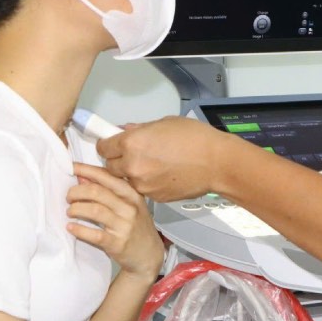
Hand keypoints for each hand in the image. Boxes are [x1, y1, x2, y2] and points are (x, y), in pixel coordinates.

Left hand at [67, 163, 163, 279]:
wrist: (149, 255)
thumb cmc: (136, 227)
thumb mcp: (127, 206)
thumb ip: (107, 191)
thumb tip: (83, 177)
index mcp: (132, 194)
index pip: (107, 176)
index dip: (87, 170)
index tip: (72, 167)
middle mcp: (130, 208)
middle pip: (97, 192)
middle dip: (77, 192)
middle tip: (68, 197)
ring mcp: (124, 225)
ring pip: (94, 210)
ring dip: (76, 209)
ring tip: (69, 211)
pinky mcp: (117, 243)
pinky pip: (94, 234)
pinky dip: (79, 229)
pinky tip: (71, 227)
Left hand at [96, 116, 224, 201]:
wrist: (218, 163)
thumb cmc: (197, 140)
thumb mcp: (165, 123)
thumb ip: (141, 129)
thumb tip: (127, 131)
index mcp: (132, 143)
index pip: (103, 147)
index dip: (107, 144)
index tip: (111, 144)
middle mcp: (132, 166)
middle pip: (109, 167)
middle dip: (117, 160)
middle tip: (132, 155)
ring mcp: (143, 185)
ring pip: (126, 180)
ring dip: (132, 173)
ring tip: (152, 166)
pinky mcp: (154, 197)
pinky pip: (143, 189)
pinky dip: (148, 183)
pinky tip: (164, 175)